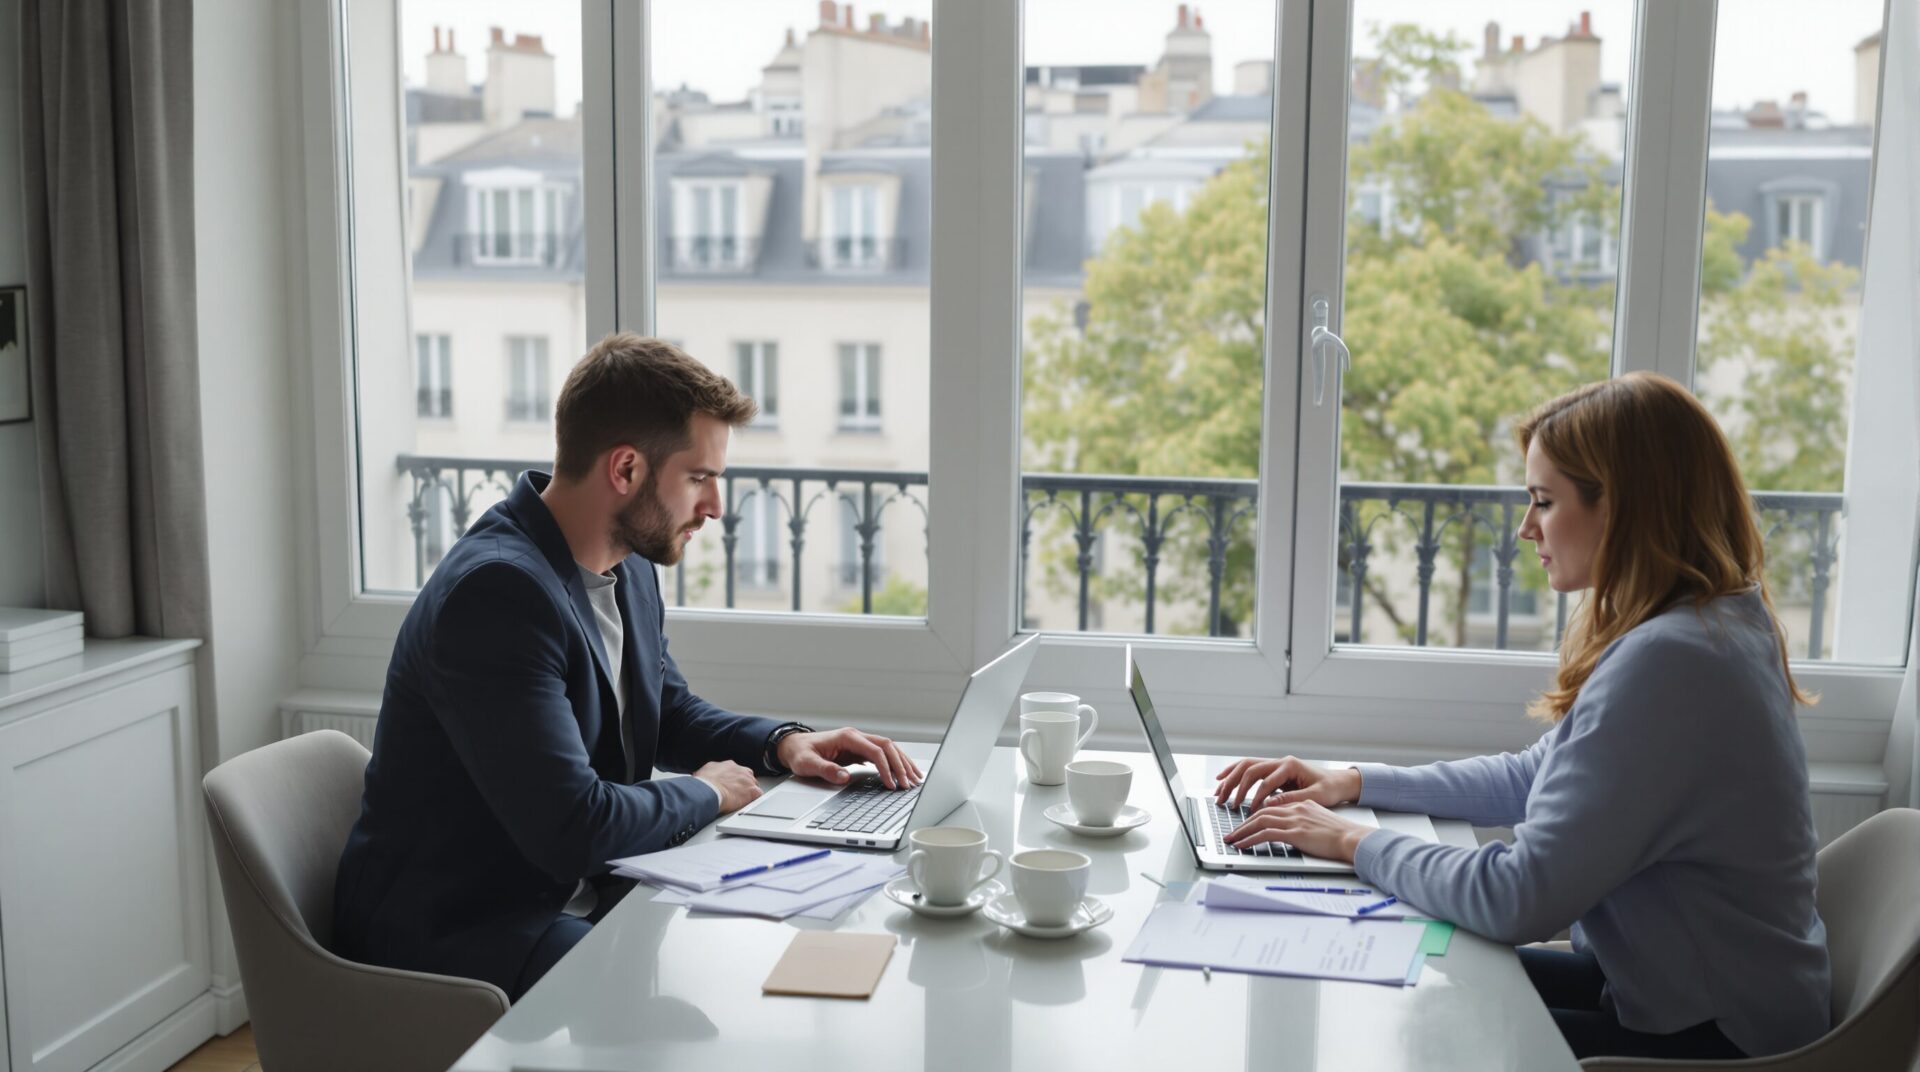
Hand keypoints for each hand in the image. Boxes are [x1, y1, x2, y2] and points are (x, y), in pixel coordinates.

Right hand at [693, 759, 762, 813]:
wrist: (708, 791)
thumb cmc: (704, 784)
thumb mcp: (705, 771)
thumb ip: (711, 771)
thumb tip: (707, 775)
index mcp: (729, 765)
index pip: (736, 771)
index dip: (734, 779)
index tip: (731, 784)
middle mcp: (740, 770)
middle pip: (747, 777)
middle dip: (743, 784)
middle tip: (737, 793)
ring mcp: (748, 780)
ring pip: (753, 785)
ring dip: (749, 792)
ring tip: (742, 800)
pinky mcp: (752, 791)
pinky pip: (758, 795)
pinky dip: (755, 799)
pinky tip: (749, 804)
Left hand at [777, 727, 923, 789]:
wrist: (792, 745)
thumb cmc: (800, 753)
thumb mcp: (807, 764)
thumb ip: (825, 770)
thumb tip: (844, 777)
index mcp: (847, 737)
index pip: (875, 750)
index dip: (886, 767)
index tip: (892, 783)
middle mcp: (856, 736)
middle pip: (887, 746)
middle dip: (900, 765)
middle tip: (909, 783)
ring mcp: (859, 742)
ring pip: (888, 748)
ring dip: (902, 762)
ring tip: (914, 778)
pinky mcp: (859, 750)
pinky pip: (882, 754)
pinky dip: (894, 763)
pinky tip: (902, 773)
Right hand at [1213, 755, 1359, 809]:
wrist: (1339, 782)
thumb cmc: (1329, 789)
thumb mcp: (1314, 797)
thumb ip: (1291, 799)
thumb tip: (1268, 804)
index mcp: (1290, 766)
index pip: (1266, 782)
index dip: (1256, 798)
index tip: (1249, 813)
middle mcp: (1280, 761)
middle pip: (1250, 769)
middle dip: (1234, 786)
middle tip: (1224, 802)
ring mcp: (1275, 763)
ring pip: (1245, 766)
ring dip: (1230, 778)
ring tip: (1218, 792)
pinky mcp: (1273, 769)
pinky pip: (1249, 769)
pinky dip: (1234, 774)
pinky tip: (1223, 780)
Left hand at [1224, 799, 1372, 862]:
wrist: (1352, 839)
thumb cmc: (1340, 835)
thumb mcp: (1319, 820)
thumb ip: (1303, 819)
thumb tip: (1291, 828)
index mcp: (1300, 804)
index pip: (1271, 807)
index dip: (1255, 816)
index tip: (1244, 824)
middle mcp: (1295, 809)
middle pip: (1261, 813)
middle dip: (1243, 824)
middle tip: (1231, 833)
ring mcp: (1294, 820)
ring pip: (1259, 821)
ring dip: (1242, 832)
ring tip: (1231, 840)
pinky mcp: (1295, 832)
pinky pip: (1266, 834)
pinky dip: (1251, 839)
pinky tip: (1242, 846)